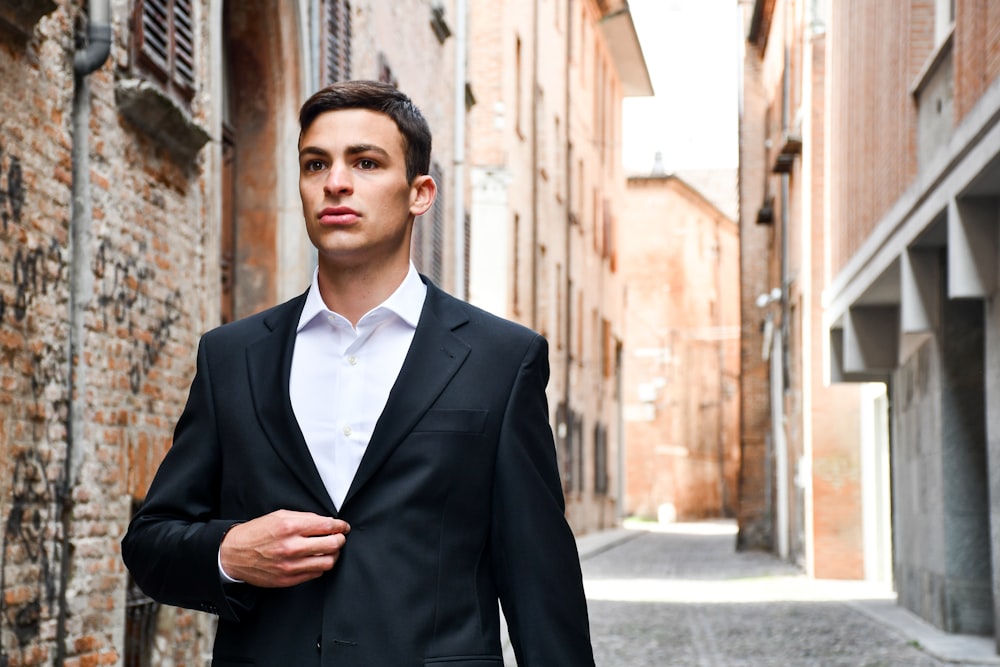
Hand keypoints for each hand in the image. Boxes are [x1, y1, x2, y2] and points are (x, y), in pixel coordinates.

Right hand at [220, 510, 349, 587]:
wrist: (233, 554)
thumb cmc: (256, 533)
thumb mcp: (279, 516)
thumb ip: (304, 518)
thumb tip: (326, 522)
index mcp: (290, 526)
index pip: (327, 526)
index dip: (340, 526)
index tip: (343, 526)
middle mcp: (291, 547)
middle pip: (332, 545)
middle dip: (340, 539)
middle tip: (339, 537)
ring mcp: (290, 565)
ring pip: (327, 562)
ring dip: (333, 555)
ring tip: (330, 550)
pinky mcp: (287, 579)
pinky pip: (315, 574)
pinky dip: (320, 566)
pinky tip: (316, 559)